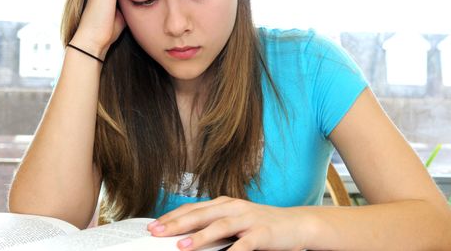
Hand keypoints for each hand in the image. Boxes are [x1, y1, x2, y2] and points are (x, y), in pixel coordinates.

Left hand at [148, 196, 310, 250]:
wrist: (297, 224)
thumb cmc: (262, 224)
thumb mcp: (236, 221)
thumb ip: (214, 226)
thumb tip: (186, 236)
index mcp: (225, 203)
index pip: (193, 209)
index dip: (172, 217)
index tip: (153, 226)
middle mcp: (234, 207)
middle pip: (201, 214)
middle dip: (177, 224)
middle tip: (156, 233)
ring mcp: (249, 219)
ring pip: (220, 226)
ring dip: (200, 236)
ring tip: (182, 245)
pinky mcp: (263, 233)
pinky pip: (246, 243)